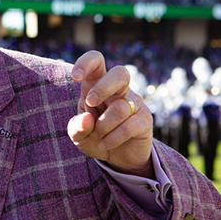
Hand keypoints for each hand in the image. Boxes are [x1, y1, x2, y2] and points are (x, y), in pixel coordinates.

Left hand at [67, 51, 154, 177]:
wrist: (117, 157)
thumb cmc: (95, 138)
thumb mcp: (78, 136)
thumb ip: (77, 128)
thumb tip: (87, 119)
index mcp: (97, 85)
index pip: (97, 61)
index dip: (87, 63)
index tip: (75, 76)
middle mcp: (118, 90)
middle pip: (120, 73)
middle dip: (103, 87)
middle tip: (91, 102)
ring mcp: (134, 103)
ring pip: (120, 108)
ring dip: (103, 127)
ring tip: (99, 137)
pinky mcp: (145, 120)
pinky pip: (128, 126)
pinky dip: (112, 139)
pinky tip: (106, 144)